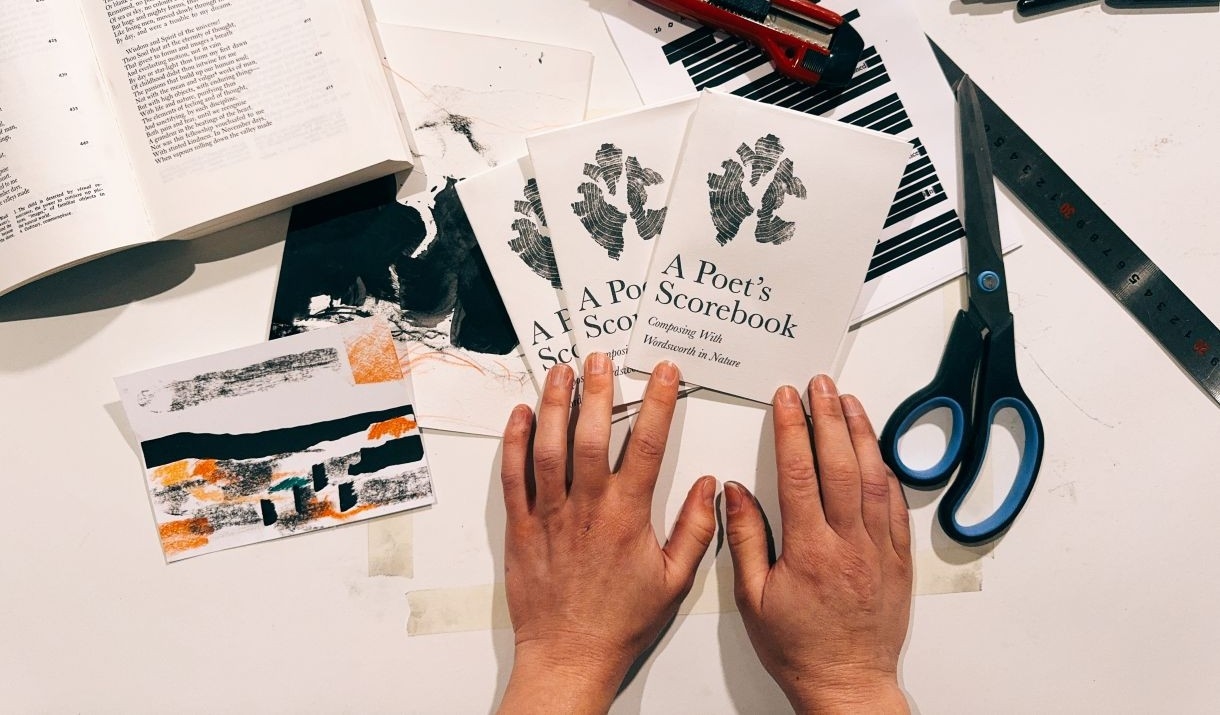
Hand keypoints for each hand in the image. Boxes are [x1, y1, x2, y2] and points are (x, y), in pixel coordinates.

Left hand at [497, 354, 716, 713]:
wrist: (570, 653)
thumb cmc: (621, 620)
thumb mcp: (674, 580)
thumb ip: (696, 530)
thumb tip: (711, 486)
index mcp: (629, 516)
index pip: (649, 446)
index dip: (659, 402)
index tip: (664, 372)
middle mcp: (588, 507)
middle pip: (594, 435)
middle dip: (598, 390)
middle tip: (601, 358)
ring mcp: (550, 514)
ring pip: (550, 447)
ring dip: (555, 404)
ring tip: (561, 371)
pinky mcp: (520, 526)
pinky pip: (515, 476)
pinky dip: (515, 442)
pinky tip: (521, 414)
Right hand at [725, 375, 912, 713]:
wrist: (847, 682)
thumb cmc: (798, 647)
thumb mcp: (752, 598)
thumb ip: (744, 540)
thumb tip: (735, 493)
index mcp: (809, 551)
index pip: (799, 473)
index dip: (793, 429)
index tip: (787, 400)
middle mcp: (849, 544)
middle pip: (841, 465)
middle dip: (829, 416)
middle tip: (820, 385)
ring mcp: (879, 549)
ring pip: (875, 478)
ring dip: (862, 434)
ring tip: (849, 402)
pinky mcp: (898, 559)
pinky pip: (896, 506)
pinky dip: (887, 471)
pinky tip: (877, 450)